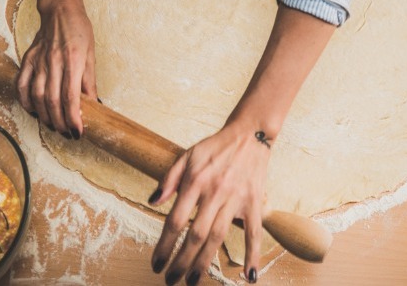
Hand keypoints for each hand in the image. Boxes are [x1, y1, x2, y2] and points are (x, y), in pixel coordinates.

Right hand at [16, 0, 96, 138]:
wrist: (60, 11)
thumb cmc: (80, 32)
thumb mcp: (91, 56)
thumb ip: (89, 82)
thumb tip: (92, 105)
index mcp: (74, 61)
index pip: (71, 96)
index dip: (73, 118)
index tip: (78, 131)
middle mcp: (54, 62)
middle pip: (53, 101)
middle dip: (60, 122)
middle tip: (67, 133)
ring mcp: (38, 61)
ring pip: (37, 96)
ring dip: (44, 116)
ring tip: (53, 126)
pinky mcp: (27, 59)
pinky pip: (22, 85)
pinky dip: (25, 101)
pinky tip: (33, 111)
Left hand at [149, 122, 271, 284]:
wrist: (250, 135)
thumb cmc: (215, 147)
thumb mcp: (187, 156)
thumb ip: (168, 179)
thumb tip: (152, 202)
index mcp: (195, 182)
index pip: (176, 220)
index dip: (164, 245)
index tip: (157, 263)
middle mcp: (214, 192)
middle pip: (195, 234)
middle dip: (181, 261)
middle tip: (171, 280)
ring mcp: (235, 199)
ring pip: (218, 236)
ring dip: (205, 262)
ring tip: (192, 281)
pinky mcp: (253, 203)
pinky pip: (253, 232)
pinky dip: (252, 254)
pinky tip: (249, 275)